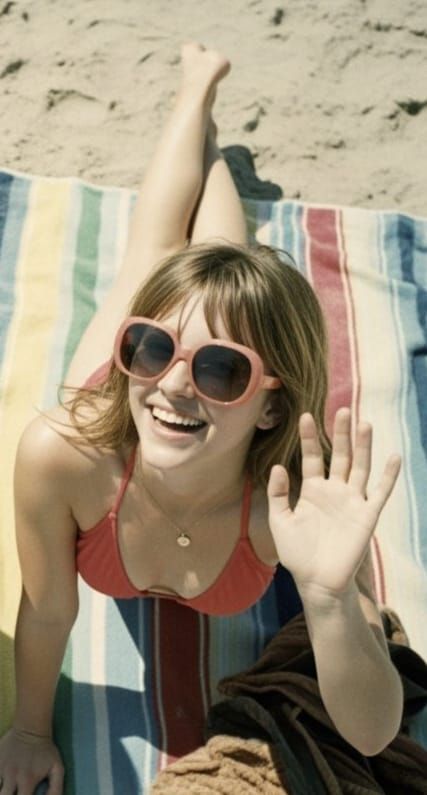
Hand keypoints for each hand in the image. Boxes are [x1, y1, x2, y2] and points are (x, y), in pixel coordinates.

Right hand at [0, 728, 63, 794]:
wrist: (31, 727)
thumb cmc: (45, 749)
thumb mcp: (57, 768)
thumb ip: (56, 789)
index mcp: (27, 780)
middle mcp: (12, 777)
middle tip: (14, 793)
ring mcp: (1, 768)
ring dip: (2, 790)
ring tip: (7, 789)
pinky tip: (1, 782)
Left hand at [267, 408, 400, 600]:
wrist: (317, 582)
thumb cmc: (297, 553)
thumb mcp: (280, 521)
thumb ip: (278, 494)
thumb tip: (278, 466)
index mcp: (313, 490)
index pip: (312, 457)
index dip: (309, 438)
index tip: (305, 416)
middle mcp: (334, 491)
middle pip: (340, 456)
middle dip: (340, 434)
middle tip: (341, 410)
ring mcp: (352, 502)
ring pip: (359, 467)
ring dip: (362, 446)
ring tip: (363, 423)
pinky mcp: (366, 516)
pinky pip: (379, 493)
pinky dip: (388, 476)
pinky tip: (394, 457)